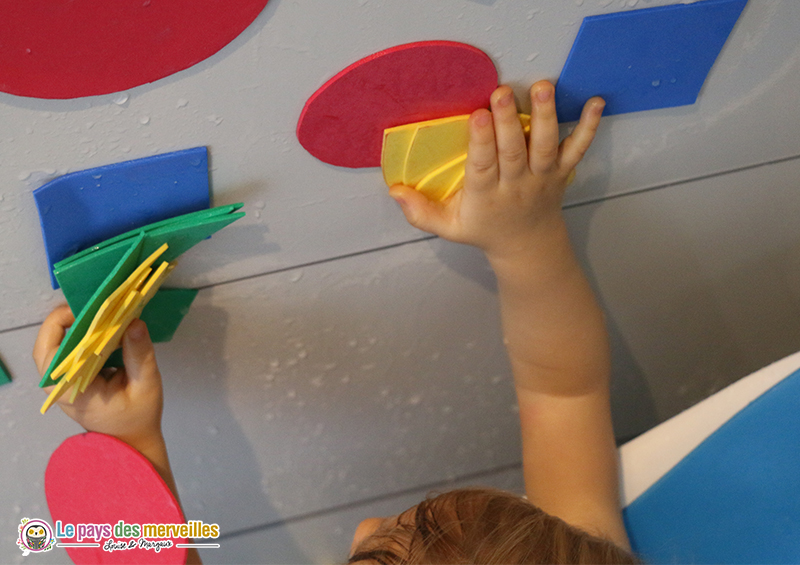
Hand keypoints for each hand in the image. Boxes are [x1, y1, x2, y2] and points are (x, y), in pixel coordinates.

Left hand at [33, 305, 164, 453]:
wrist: (132, 441)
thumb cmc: (138, 417)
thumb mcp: (146, 384)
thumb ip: (139, 354)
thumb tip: (134, 321)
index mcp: (73, 390)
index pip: (52, 351)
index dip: (64, 323)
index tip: (90, 308)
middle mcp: (60, 386)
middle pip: (49, 344)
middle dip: (69, 319)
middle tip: (96, 304)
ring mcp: (63, 383)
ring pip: (57, 345)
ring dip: (75, 325)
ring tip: (100, 311)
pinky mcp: (71, 379)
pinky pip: (68, 351)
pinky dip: (81, 334)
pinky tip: (101, 325)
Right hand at [388, 81, 603, 263]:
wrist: (529, 247)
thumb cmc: (485, 231)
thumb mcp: (449, 228)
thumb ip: (420, 212)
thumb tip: (394, 191)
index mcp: (486, 196)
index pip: (483, 167)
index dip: (481, 141)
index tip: (477, 115)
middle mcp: (517, 185)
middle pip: (513, 152)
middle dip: (508, 122)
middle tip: (501, 92)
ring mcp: (542, 178)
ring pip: (545, 147)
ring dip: (545, 117)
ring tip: (542, 88)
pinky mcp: (562, 172)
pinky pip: (577, 150)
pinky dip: (589, 128)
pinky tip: (597, 103)